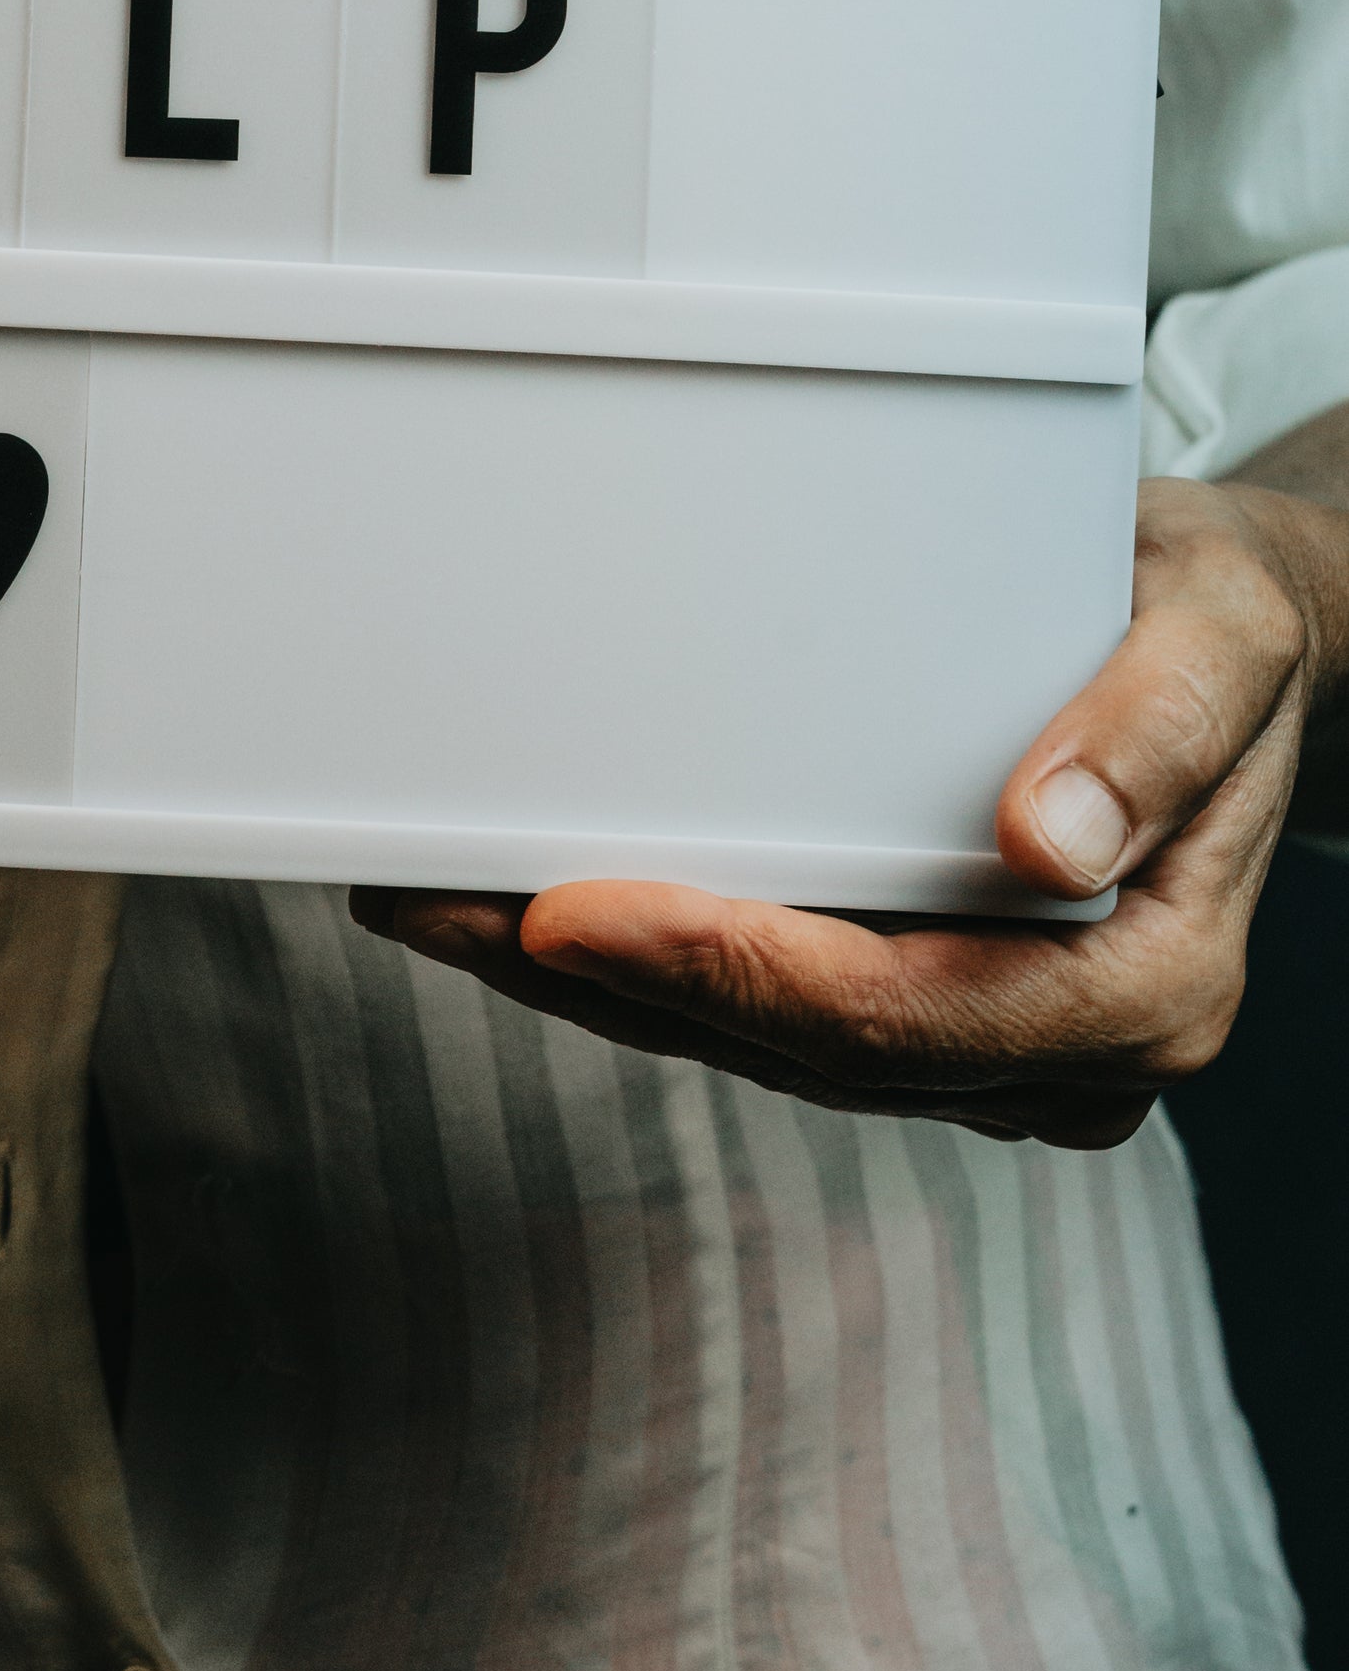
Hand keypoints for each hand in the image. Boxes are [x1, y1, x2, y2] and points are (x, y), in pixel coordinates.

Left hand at [356, 453, 1348, 1149]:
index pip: (900, 1012)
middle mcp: (1055, 1046)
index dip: (728, 974)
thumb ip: (1153, 730)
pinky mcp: (920, 999)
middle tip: (436, 900)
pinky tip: (523, 909)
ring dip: (592, 984)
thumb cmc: (1219, 624)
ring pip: (758, 1043)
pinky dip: (641, 960)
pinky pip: (766, 1004)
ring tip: (433, 901)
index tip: (574, 915)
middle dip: (608, 982)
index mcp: (1142, 989)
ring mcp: (982, 1039)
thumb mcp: (1222, 633)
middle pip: (799, 1046)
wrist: (1236, 647)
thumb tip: (1044, 834)